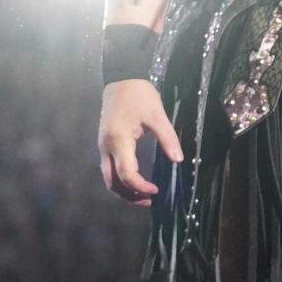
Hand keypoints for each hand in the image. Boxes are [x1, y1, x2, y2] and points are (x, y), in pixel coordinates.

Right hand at [98, 78, 182, 205]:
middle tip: (150, 201)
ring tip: (144, 196)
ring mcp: (103, 146)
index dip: (140, 186)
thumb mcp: (157, 115)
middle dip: (129, 195)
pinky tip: (136, 181)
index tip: (157, 191)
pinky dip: (120, 179)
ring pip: (108, 177)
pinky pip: (109, 168)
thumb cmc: (140, 96)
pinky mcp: (105, 144)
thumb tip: (179, 160)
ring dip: (124, 189)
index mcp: (119, 141)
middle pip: (112, 181)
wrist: (121, 80)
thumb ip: (168, 138)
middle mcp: (106, 147)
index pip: (126, 173)